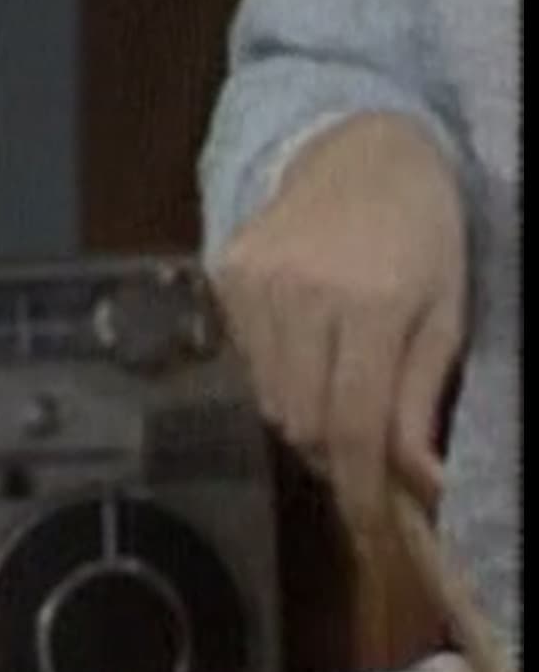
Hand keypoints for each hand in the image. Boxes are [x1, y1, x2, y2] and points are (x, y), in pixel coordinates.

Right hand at [212, 113, 465, 524]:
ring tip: (334, 385)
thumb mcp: (448, 307)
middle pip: (303, 420)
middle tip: (361, 449)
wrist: (355, 146)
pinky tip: (302, 342)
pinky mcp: (222, 276)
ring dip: (304, 411)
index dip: (359, 487)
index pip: (354, 424)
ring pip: (268, 398)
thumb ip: (424, 393)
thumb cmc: (422, 227)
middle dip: (334, 450)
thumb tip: (418, 480)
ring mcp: (254, 285)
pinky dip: (275, 371)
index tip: (369, 526)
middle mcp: (304, 296)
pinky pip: (243, 360)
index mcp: (375, 303)